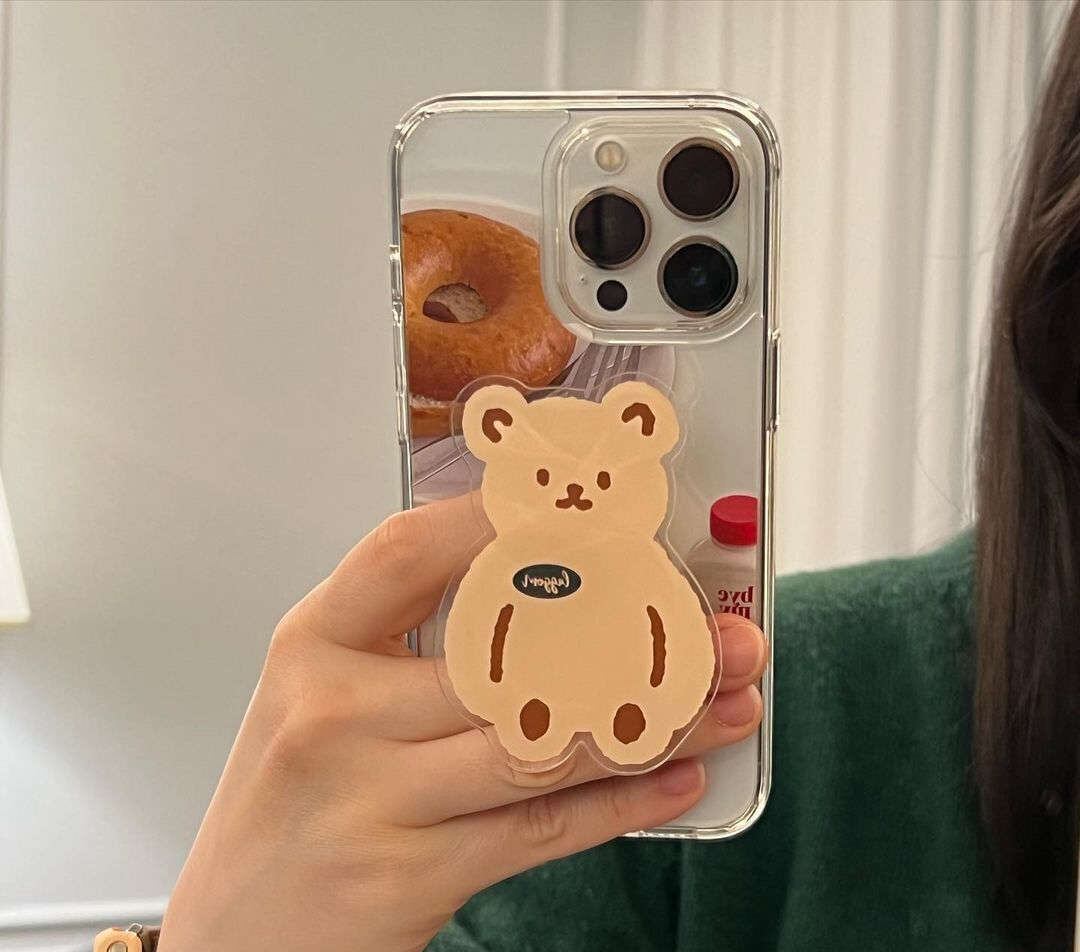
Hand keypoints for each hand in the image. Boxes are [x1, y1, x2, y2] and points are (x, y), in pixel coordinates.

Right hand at [158, 495, 766, 951]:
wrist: (233, 934)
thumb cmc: (291, 801)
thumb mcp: (320, 694)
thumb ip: (410, 637)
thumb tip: (551, 589)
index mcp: (314, 643)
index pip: (411, 551)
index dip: (504, 518)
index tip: (589, 506)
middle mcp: (337, 711)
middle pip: (511, 654)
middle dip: (634, 633)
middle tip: (718, 628)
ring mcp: (372, 796)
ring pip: (546, 744)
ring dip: (657, 722)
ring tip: (730, 699)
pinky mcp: (410, 876)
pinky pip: (542, 830)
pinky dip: (624, 804)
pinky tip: (679, 780)